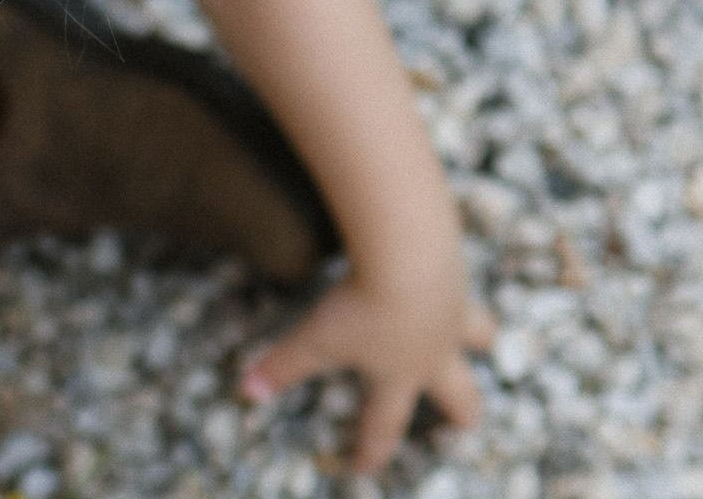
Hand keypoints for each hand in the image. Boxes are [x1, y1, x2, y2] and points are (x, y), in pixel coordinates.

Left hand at [239, 272, 495, 474]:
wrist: (411, 258)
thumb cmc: (362, 306)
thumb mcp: (316, 338)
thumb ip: (283, 365)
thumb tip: (248, 391)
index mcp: (398, 375)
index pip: (384, 424)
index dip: (371, 450)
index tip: (363, 470)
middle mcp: (434, 352)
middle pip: (461, 397)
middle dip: (462, 412)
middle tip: (463, 420)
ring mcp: (453, 314)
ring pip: (480, 336)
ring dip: (478, 340)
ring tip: (477, 339)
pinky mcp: (458, 273)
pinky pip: (464, 281)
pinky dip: (459, 281)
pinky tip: (448, 265)